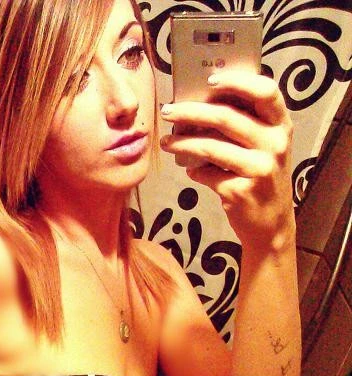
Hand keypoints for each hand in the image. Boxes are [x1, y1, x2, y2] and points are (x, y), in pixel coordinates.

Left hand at [159, 71, 294, 249]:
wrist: (272, 223)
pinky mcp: (241, 192)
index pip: (265, 91)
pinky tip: (190, 171)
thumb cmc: (262, 177)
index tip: (209, 81)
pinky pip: (206, 174)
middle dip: (190, 111)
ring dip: (182, 143)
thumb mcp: (265, 147)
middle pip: (226, 117)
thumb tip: (201, 102)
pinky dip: (194, 171)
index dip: (237, 81)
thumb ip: (246, 124)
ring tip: (166, 142)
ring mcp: (259, 169)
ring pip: (210, 147)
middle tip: (168, 111)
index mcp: (281, 125)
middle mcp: (275, 144)